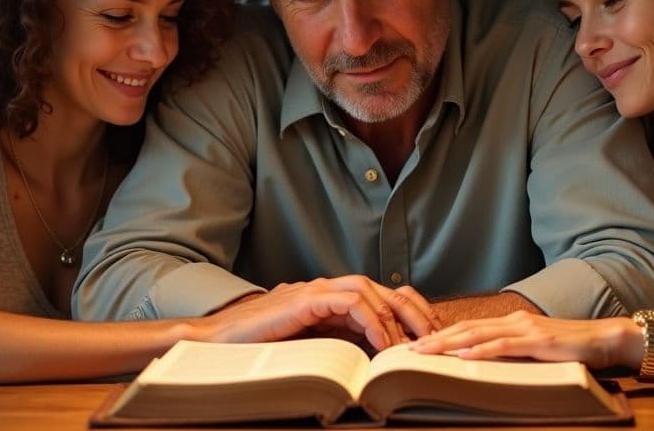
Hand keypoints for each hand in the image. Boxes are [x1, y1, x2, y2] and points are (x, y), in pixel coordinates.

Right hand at [206, 275, 441, 350]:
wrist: (218, 342)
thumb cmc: (262, 348)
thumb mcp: (313, 348)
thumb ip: (341, 346)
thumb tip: (375, 364)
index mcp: (333, 299)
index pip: (384, 297)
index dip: (411, 314)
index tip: (430, 339)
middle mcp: (328, 289)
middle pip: (385, 290)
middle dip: (415, 314)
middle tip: (434, 341)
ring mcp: (316, 291)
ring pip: (369, 290)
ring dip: (394, 318)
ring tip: (408, 347)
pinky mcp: (305, 299)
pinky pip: (349, 301)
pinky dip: (370, 320)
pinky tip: (380, 344)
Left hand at [409, 311, 636, 367]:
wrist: (604, 338)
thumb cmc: (571, 347)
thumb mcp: (535, 348)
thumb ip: (512, 351)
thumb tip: (485, 363)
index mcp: (510, 322)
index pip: (467, 328)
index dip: (440, 335)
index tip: (416, 345)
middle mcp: (513, 320)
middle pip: (465, 329)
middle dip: (434, 338)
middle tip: (407, 349)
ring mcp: (525, 328)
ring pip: (477, 335)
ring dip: (447, 343)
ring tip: (425, 351)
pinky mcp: (538, 341)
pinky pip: (503, 346)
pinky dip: (481, 350)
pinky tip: (464, 356)